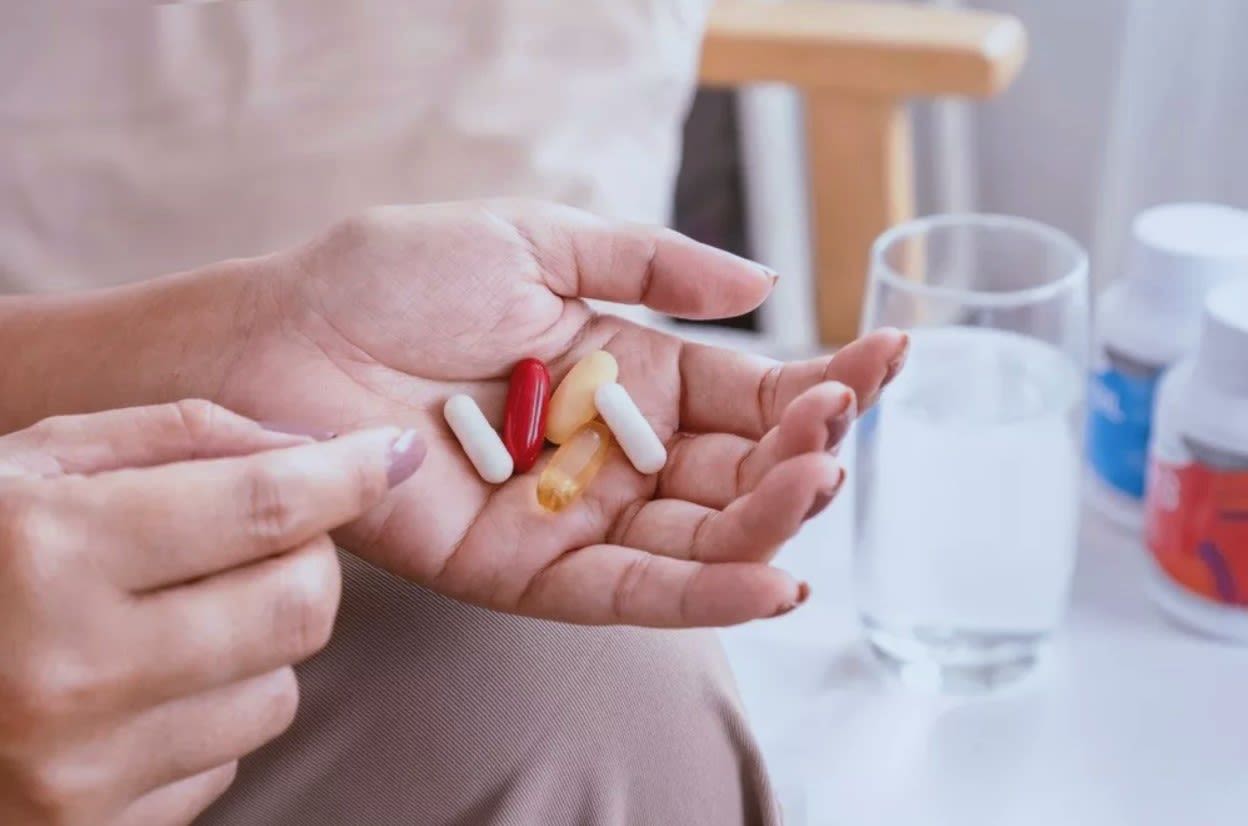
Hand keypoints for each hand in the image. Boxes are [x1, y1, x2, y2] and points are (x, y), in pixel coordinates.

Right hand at [0, 402, 424, 824]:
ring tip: (176, 617)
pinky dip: (206, 717)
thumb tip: (312, 449)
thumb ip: (177, 436)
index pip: (265, 508)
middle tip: (261, 538)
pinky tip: (138, 687)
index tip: (389, 455)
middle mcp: (68, 669)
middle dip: (305, 559)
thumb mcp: (32, 460)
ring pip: (278, 691)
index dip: (350, 474)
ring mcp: (78, 768)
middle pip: (299, 606)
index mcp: (48, 551)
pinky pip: (224, 764)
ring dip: (256, 644)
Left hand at [215, 200, 906, 626]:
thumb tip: (765, 283)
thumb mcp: (537, 241)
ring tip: (818, 485)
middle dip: (799, 456)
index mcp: (630, 372)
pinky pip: (629, 590)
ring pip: (700, 538)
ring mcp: (577, 515)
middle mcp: (618, 452)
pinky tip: (772, 581)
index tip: (887, 359)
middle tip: (835, 430)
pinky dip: (703, 594)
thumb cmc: (394, 278)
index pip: (749, 391)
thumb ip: (653, 265)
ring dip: (769, 522)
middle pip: (738, 472)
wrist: (283, 342)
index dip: (820, 381)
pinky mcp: (526, 572)